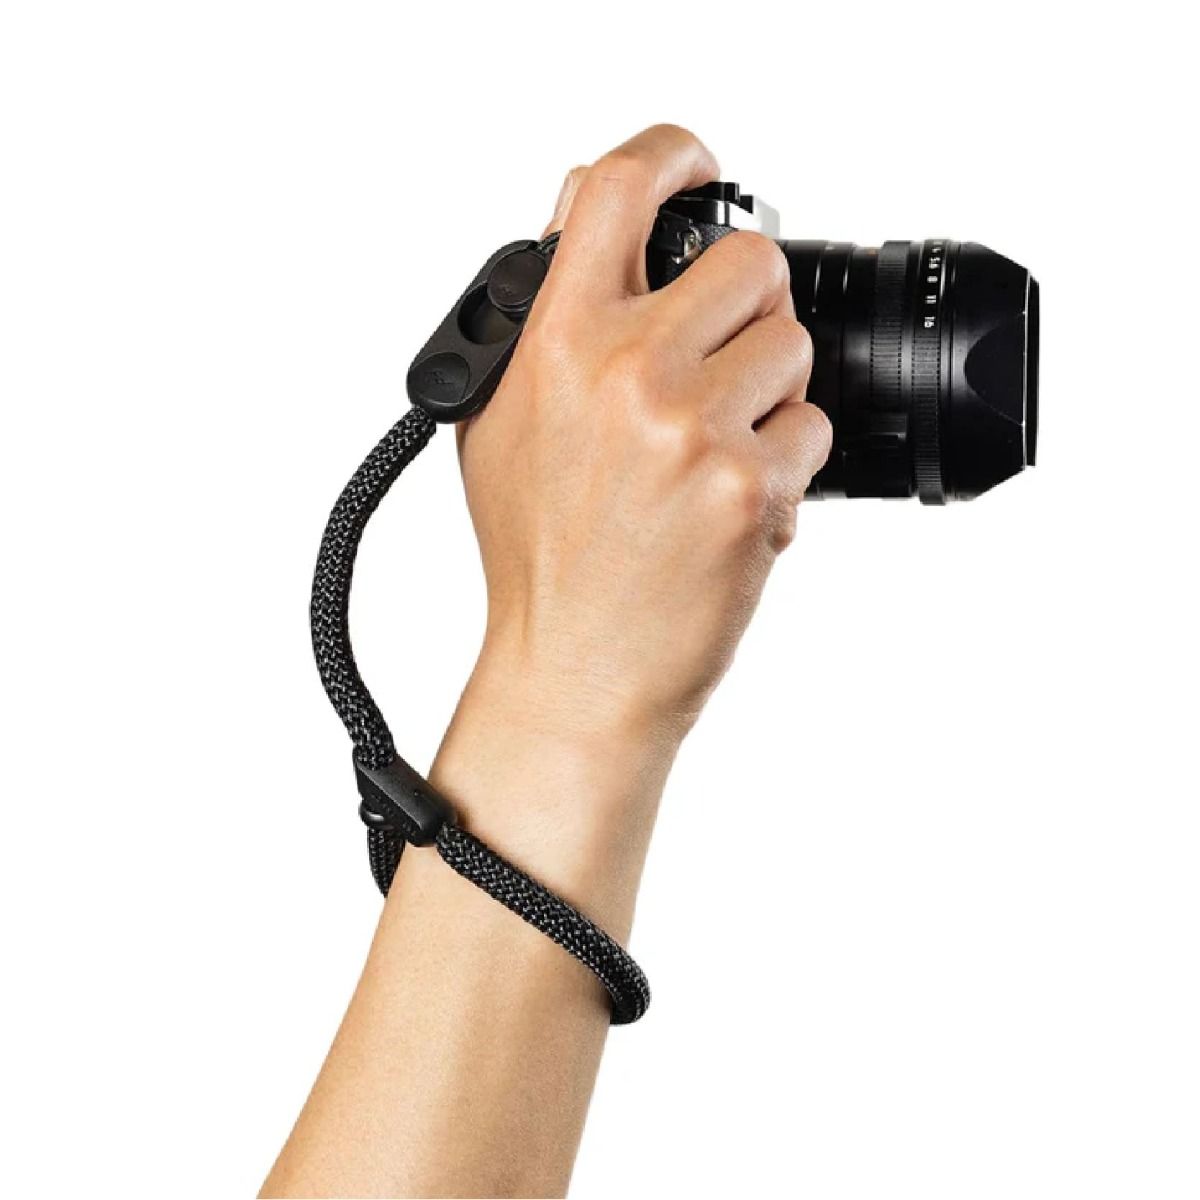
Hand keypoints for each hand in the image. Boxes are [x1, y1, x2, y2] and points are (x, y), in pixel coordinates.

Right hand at [456, 125, 830, 745]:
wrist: (575, 671)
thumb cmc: (538, 559)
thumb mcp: (496, 423)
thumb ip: (542, 321)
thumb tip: (584, 225)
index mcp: (555, 342)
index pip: (618, 187)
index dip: (671, 154)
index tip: (700, 167)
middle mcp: (625, 371)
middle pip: (749, 262)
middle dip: (748, 307)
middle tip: (722, 360)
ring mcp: (693, 428)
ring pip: (791, 347)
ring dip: (769, 391)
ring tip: (715, 450)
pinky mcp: (751, 487)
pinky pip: (812, 429)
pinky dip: (785, 462)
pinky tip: (732, 503)